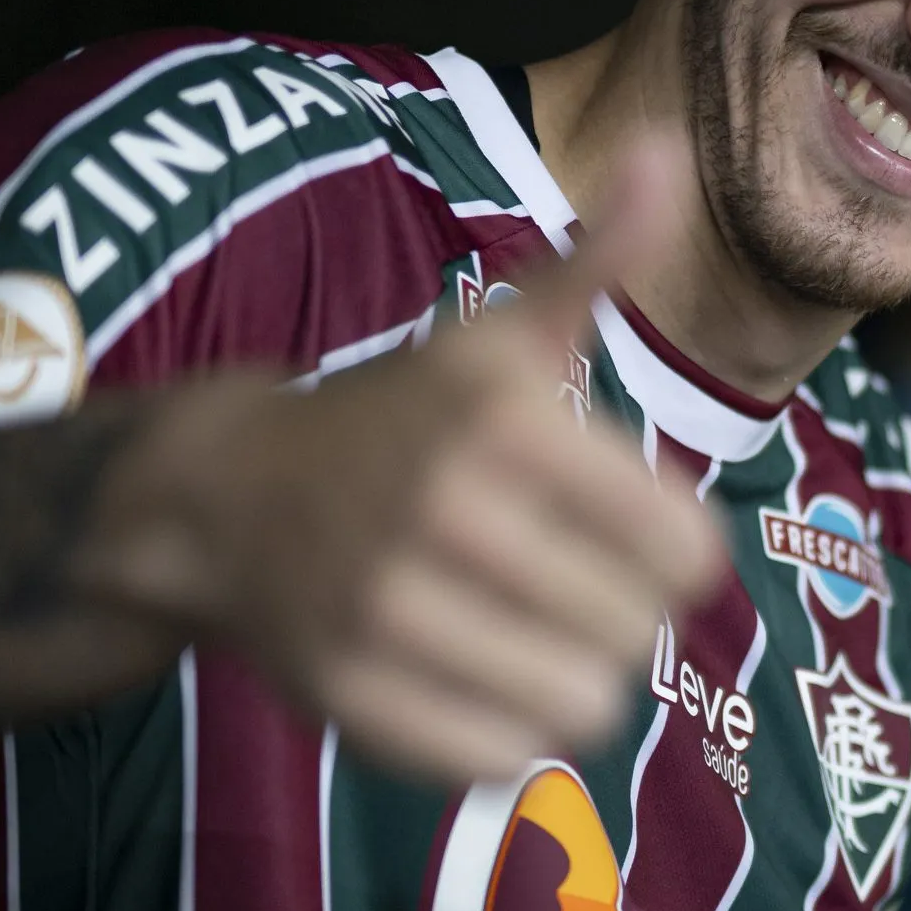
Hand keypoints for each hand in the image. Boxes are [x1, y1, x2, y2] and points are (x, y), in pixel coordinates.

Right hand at [89, 135, 726, 784]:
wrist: (224, 497)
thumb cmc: (399, 418)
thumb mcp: (498, 337)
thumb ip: (598, 263)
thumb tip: (669, 152)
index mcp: (504, 421)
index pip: (685, 551)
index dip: (673, 553)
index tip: (629, 533)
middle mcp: (445, 512)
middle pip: (636, 634)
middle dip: (615, 614)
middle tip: (560, 581)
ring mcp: (388, 611)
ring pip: (581, 709)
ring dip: (567, 679)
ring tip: (522, 631)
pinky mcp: (352, 700)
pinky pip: (500, 758)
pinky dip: (501, 730)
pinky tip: (470, 675)